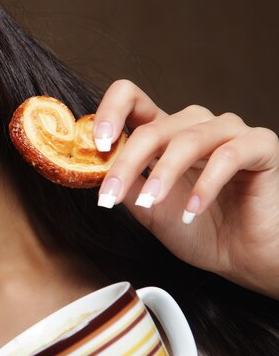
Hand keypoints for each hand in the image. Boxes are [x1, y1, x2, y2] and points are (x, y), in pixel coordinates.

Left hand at [93, 80, 278, 298]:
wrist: (242, 257)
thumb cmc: (196, 228)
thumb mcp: (148, 208)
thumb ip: (126, 184)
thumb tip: (94, 167)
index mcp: (164, 132)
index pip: (132, 99)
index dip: (111, 112)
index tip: (98, 144)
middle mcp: (194, 124)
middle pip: (153, 127)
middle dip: (127, 164)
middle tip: (111, 196)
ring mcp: (229, 131)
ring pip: (187, 139)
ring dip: (164, 174)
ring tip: (152, 202)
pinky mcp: (261, 146)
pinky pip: (229, 156)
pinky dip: (206, 185)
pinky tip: (192, 211)